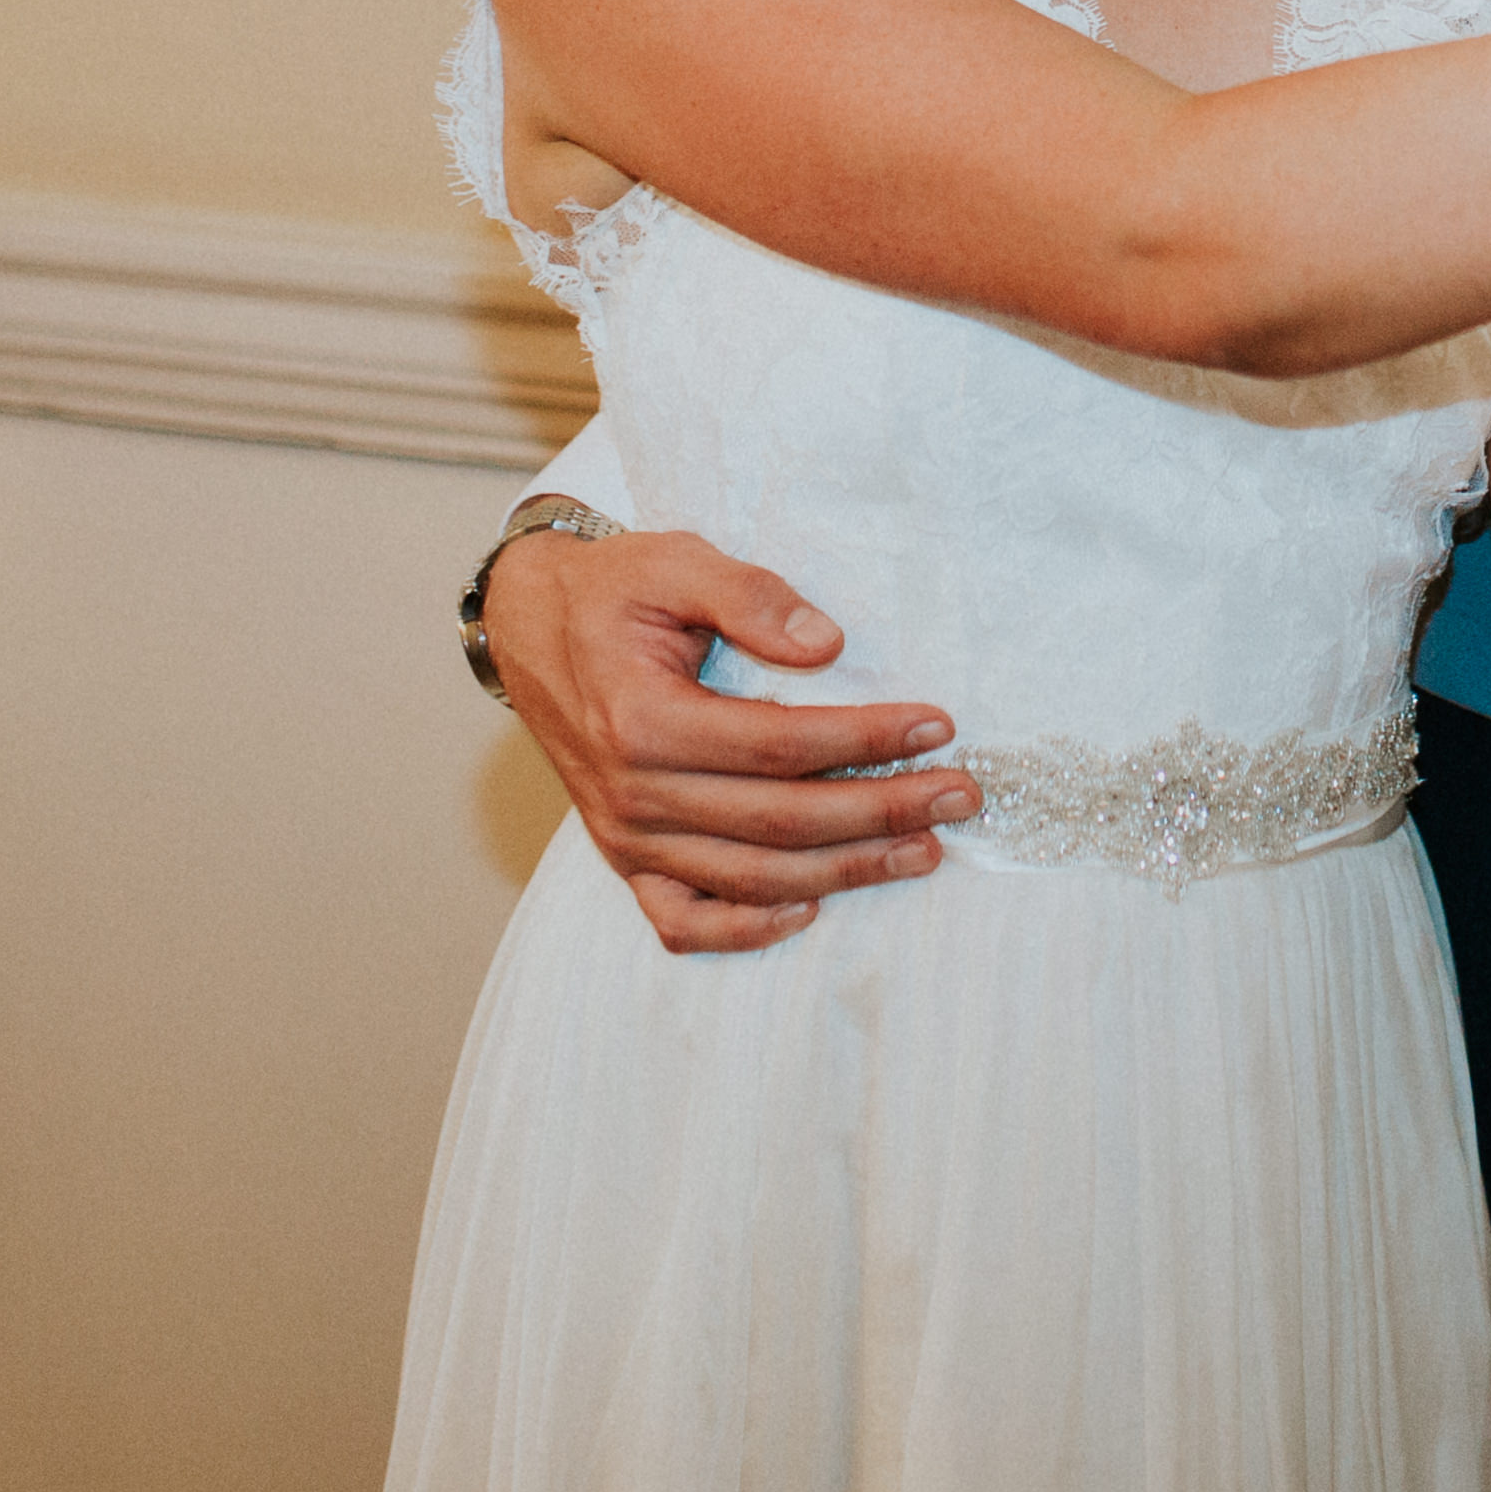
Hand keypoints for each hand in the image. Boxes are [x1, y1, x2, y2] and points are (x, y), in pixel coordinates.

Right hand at [477, 522, 977, 955]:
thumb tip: (826, 643)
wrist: (529, 627)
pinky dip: (748, 930)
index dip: (864, 739)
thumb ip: (749, 596)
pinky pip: (683, 922)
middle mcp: (632, 792)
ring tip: (923, 850)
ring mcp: (625, 836)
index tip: (938, 725)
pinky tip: (813, 909)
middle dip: (882, 812)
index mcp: (642, 719)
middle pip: (779, 822)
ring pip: (750, 878)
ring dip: (845, 871)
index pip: (778, 745)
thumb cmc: (612, 591)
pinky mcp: (623, 858)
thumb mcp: (674, 561)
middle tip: (961, 795)